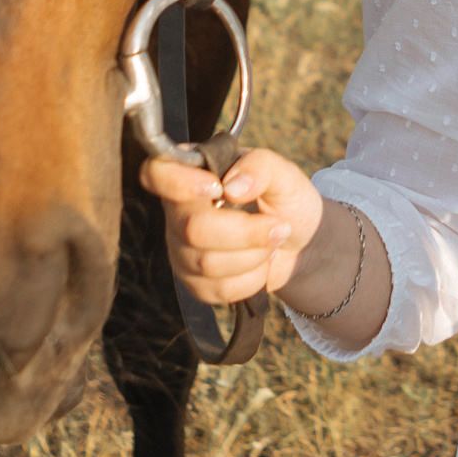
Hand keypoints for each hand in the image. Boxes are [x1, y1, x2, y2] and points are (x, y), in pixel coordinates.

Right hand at [142, 147, 323, 305]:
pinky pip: (217, 289)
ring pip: (207, 263)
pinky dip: (251, 279)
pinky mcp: (194, 282)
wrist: (300, 243)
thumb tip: (232, 187)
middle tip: (277, 225)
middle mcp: (180, 211)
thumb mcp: (284, 174)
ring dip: (254, 255)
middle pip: (193, 228)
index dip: (180, 184)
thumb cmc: (287, 200)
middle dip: (246, 232)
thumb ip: (260, 167)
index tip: (218, 190)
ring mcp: (183, 248)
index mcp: (195, 173)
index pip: (157, 173)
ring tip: (271, 241)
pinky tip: (261, 263)